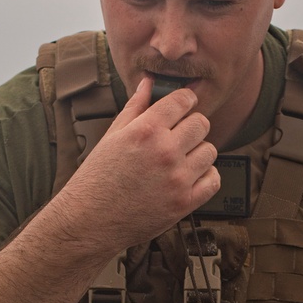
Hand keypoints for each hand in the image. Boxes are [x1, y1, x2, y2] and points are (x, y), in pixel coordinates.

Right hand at [52, 77, 218, 254]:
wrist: (89, 220)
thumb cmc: (97, 178)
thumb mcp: (112, 136)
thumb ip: (136, 107)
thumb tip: (149, 83)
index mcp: (146, 130)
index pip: (183, 100)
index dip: (185, 100)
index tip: (184, 105)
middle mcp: (165, 152)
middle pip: (202, 124)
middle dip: (192, 126)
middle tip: (179, 136)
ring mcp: (177, 178)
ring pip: (210, 151)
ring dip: (198, 152)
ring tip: (180, 160)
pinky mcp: (184, 202)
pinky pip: (213, 180)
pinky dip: (206, 176)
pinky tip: (189, 176)